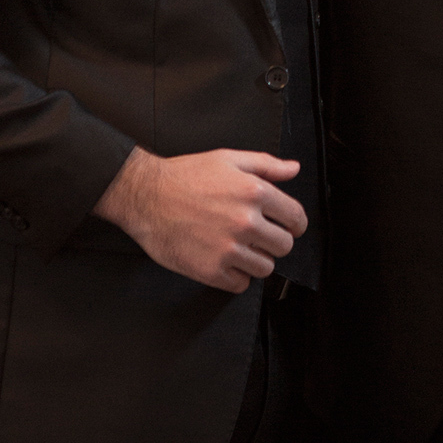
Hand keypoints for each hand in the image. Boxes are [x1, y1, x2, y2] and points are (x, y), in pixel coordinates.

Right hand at [93, 146, 306, 293]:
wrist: (146, 196)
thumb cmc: (185, 175)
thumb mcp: (228, 159)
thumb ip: (266, 164)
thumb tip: (293, 169)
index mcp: (254, 192)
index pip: (296, 218)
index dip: (295, 223)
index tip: (289, 226)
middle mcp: (245, 222)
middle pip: (284, 245)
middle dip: (275, 241)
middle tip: (259, 236)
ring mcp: (228, 249)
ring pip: (265, 268)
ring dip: (257, 259)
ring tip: (241, 248)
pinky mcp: (211, 271)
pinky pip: (241, 284)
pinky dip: (237, 276)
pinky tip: (226, 260)